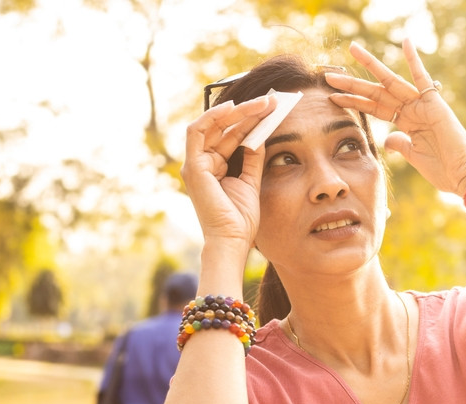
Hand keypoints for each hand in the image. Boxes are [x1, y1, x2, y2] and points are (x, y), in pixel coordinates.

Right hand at [181, 95, 276, 250]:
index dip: (251, 120)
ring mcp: (196, 164)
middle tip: (271, 101)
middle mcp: (204, 162)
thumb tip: (260, 135)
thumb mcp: (252, 181)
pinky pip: (197, 132)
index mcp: (217, 167)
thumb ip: (253, 158)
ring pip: (213, 125)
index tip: (273, 110)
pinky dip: (212, 117)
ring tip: (260, 103)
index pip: (232, 135)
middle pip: (224, 127)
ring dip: (237, 112)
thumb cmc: (241, 218)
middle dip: (248, 112)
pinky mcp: (193, 166)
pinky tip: (233, 108)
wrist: (233, 239)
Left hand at [326, 40, 465, 195]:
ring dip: (370, 66)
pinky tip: (405, 41)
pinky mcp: (434, 103)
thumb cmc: (443, 170)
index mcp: (406, 123)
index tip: (333, 96)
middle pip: (377, 92)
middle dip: (353, 84)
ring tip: (352, 49)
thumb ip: (400, 145)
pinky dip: (414, 59)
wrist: (464, 176)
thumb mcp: (414, 158)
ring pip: (390, 82)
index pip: (375, 108)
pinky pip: (422, 78)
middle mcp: (412, 110)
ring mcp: (422, 104)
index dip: (354, 102)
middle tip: (329, 75)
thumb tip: (388, 139)